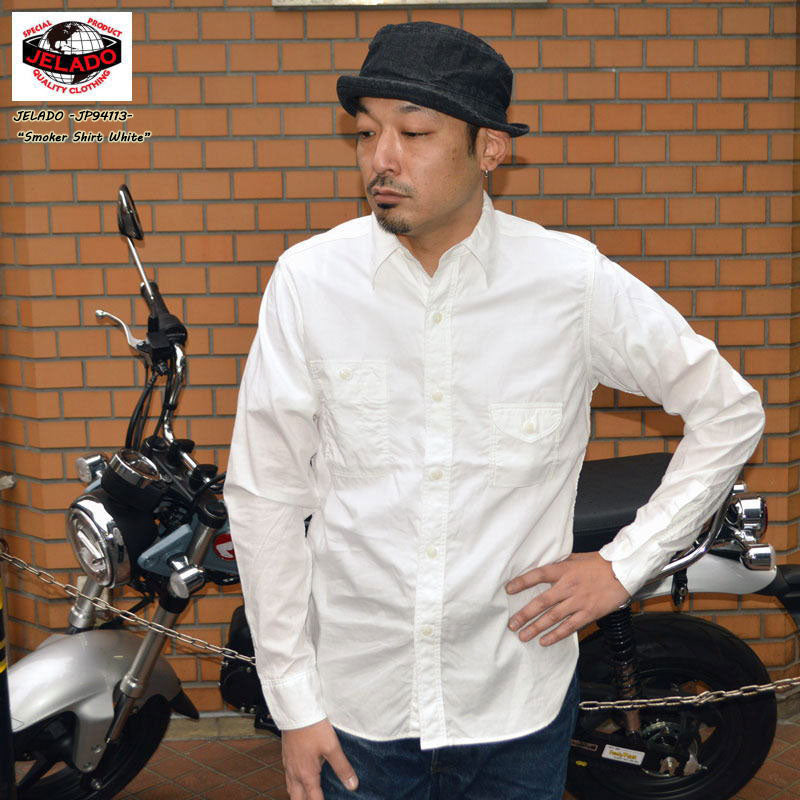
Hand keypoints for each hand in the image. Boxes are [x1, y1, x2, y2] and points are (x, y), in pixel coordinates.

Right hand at [282, 718, 358, 798]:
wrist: (296, 711)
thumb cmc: (313, 727)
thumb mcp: (332, 747)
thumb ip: (342, 767)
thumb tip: (352, 785)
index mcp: (307, 775)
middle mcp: (295, 773)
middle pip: (298, 799)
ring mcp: (288, 764)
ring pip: (291, 789)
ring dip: (299, 795)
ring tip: (307, 796)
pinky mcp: (286, 755)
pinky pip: (288, 776)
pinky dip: (294, 783)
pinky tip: (300, 776)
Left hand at [505, 552, 629, 645]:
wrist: (623, 571)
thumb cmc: (599, 563)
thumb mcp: (575, 558)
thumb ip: (559, 564)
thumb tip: (543, 566)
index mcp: (563, 570)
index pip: (537, 575)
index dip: (522, 582)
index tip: (508, 589)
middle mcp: (568, 587)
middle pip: (541, 602)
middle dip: (525, 615)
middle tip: (512, 624)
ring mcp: (578, 602)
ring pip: (552, 617)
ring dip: (536, 628)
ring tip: (523, 636)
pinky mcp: (588, 613)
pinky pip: (569, 627)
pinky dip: (556, 635)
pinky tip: (544, 641)